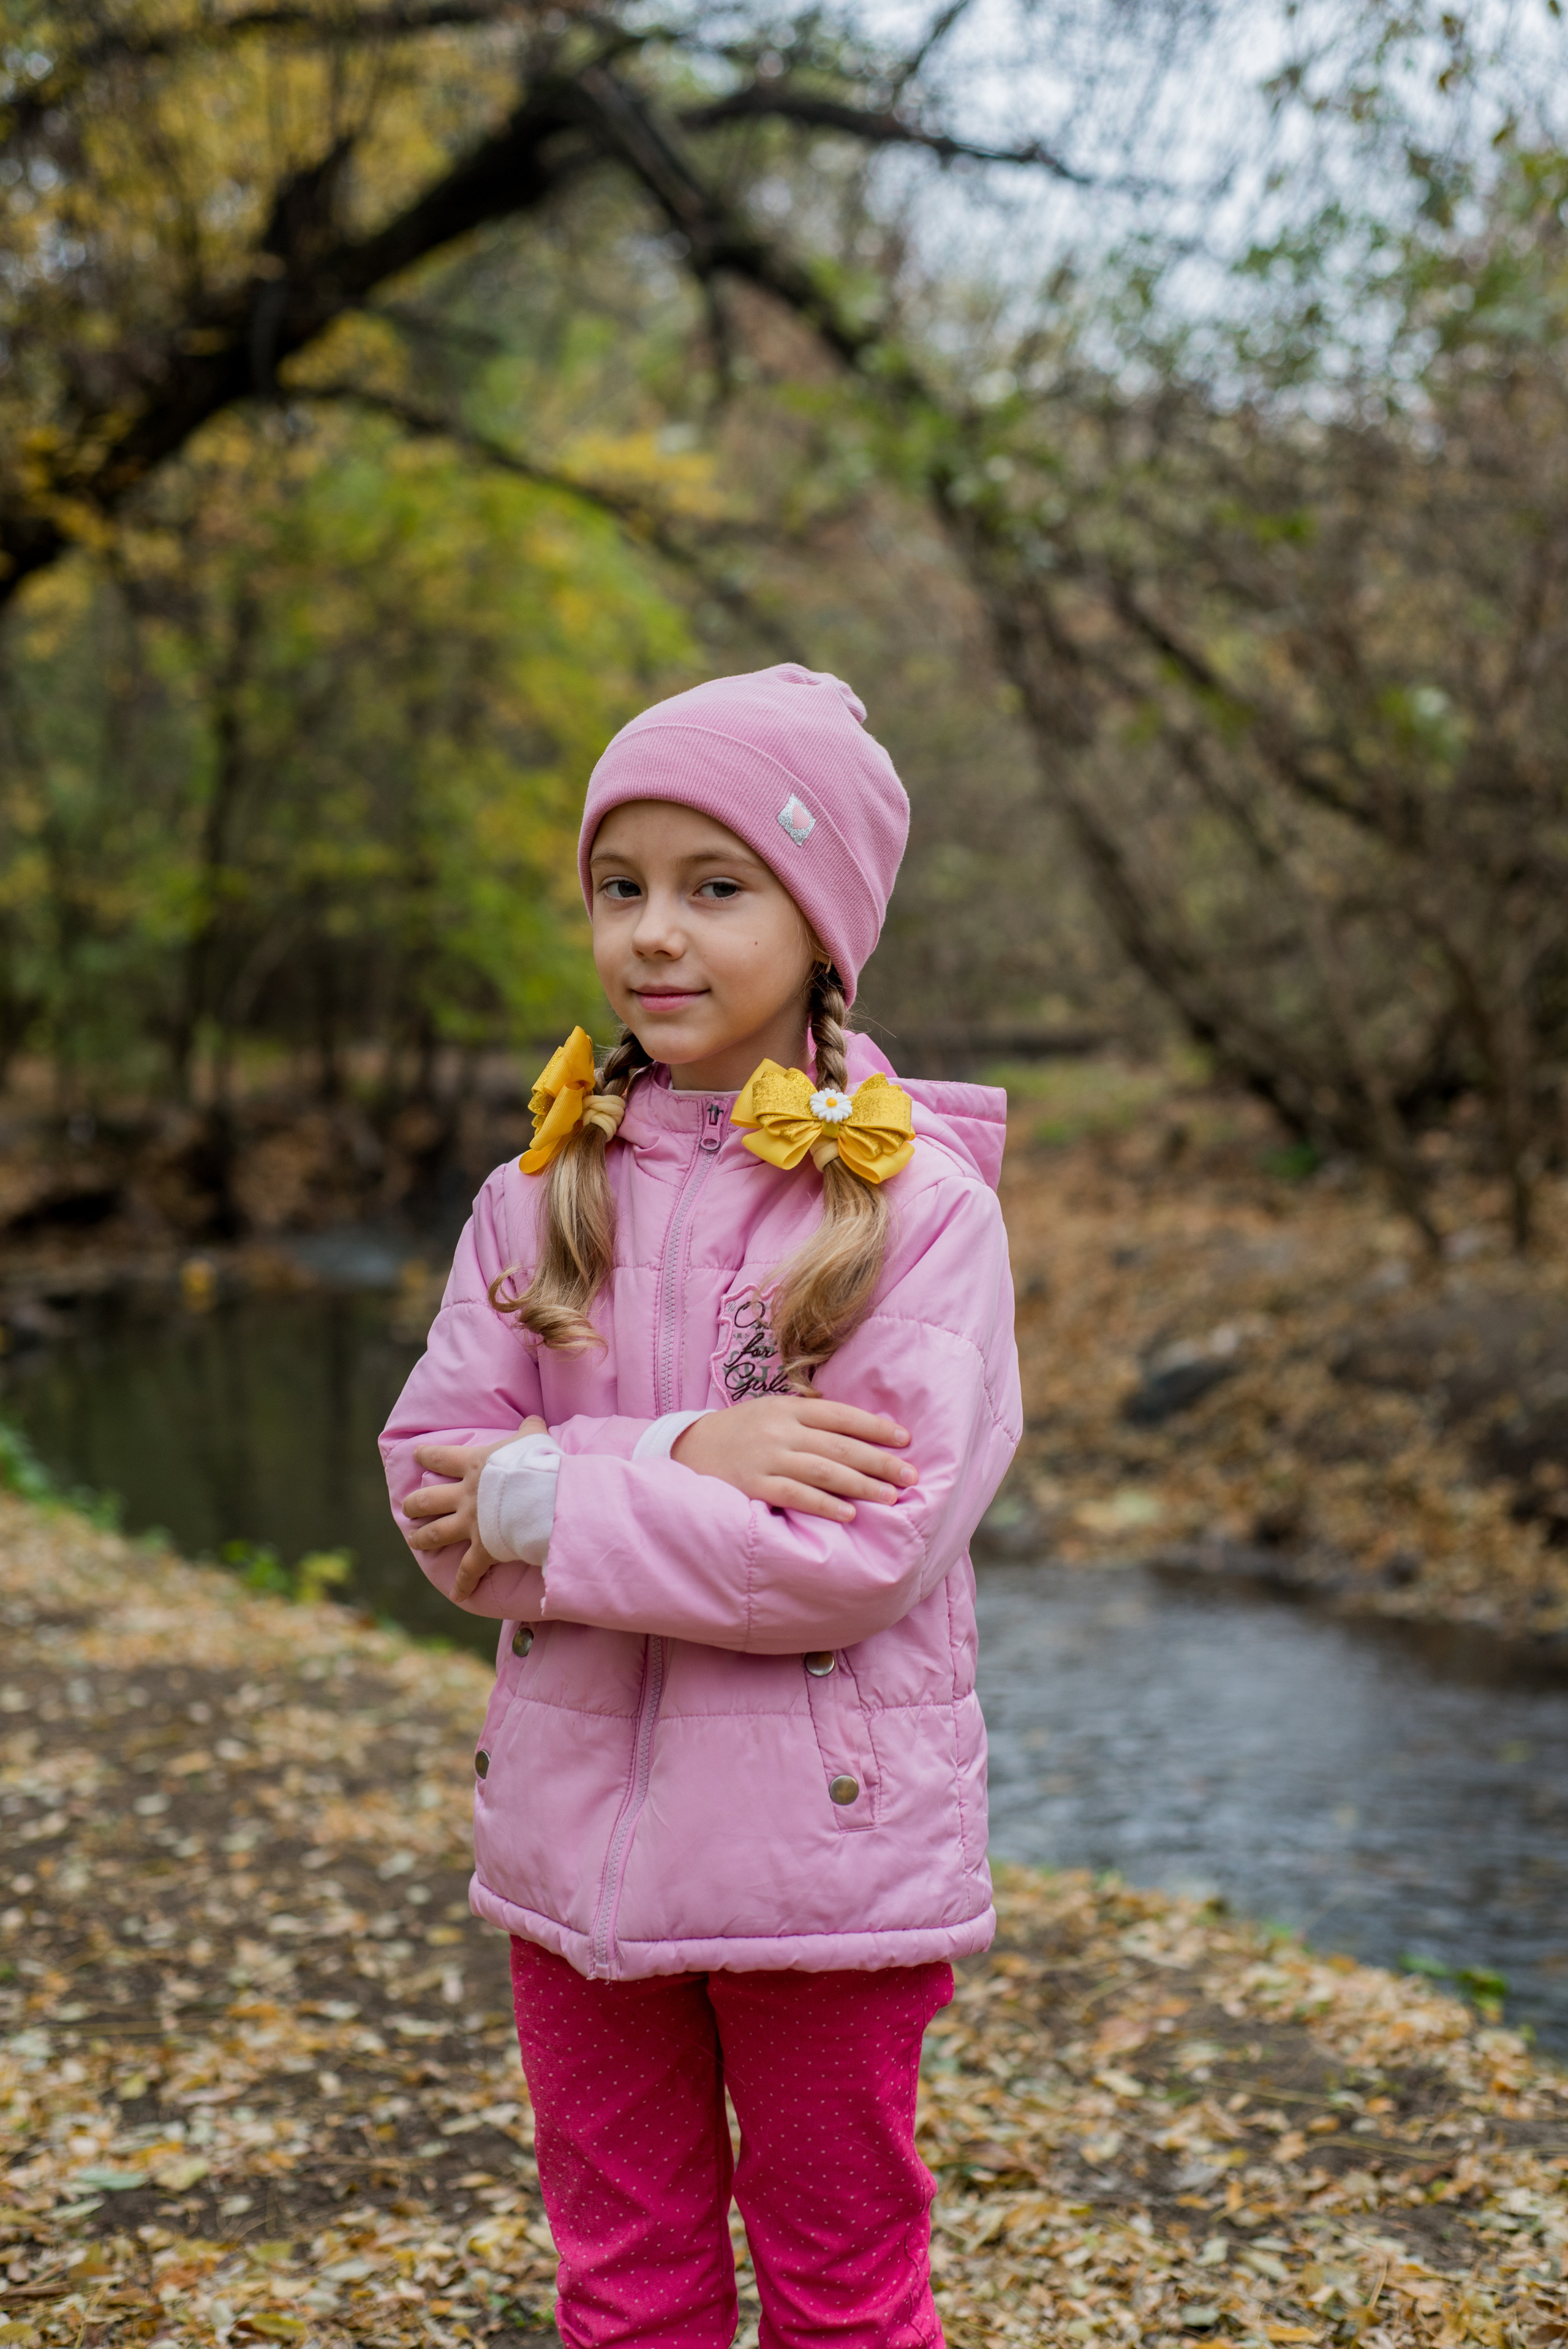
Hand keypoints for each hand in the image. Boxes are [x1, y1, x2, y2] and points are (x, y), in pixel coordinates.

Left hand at [408, 1417, 546, 1600]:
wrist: (539, 1496)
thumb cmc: (536, 1464)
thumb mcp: (533, 1439)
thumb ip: (530, 1429)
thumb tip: (534, 1420)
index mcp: (473, 1466)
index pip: (441, 1458)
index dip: (427, 1455)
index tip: (417, 1455)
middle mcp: (464, 1496)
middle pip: (428, 1500)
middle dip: (415, 1504)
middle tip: (407, 1507)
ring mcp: (470, 1523)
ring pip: (436, 1533)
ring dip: (422, 1538)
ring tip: (412, 1540)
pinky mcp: (483, 1549)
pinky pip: (468, 1570)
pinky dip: (462, 1584)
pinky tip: (457, 1594)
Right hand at [672, 1397, 915, 1522]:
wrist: (687, 1447)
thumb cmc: (740, 1432)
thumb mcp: (771, 1412)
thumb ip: (808, 1418)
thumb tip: (858, 1431)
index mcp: (788, 1407)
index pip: (841, 1415)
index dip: (875, 1427)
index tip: (905, 1438)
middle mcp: (780, 1430)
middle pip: (839, 1445)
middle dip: (879, 1460)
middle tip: (910, 1474)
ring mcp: (766, 1457)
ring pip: (823, 1470)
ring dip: (861, 1484)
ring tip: (889, 1496)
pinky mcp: (753, 1485)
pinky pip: (796, 1495)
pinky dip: (824, 1504)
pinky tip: (848, 1514)